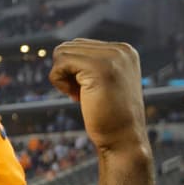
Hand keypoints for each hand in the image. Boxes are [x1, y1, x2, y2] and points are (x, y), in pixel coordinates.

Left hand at [48, 39, 147, 153]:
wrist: (122, 138)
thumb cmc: (108, 115)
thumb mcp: (103, 81)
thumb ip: (90, 62)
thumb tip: (59, 50)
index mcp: (124, 50)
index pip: (79, 46)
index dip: (73, 70)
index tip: (87, 89)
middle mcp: (121, 49)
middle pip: (68, 47)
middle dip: (66, 72)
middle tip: (81, 93)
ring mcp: (112, 57)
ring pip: (62, 53)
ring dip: (62, 77)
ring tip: (79, 95)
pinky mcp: (99, 68)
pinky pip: (60, 64)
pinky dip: (59, 83)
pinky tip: (76, 97)